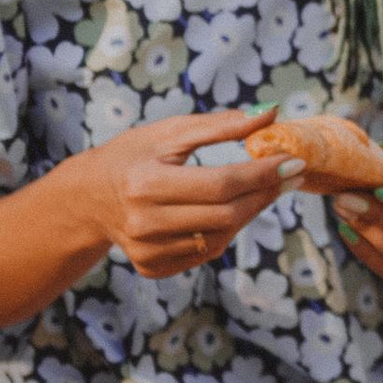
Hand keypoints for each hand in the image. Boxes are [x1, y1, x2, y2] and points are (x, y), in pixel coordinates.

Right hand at [70, 108, 282, 278]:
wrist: (88, 197)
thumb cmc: (132, 155)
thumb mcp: (170, 132)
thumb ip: (221, 125)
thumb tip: (270, 115)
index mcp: (145, 185)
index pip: (220, 184)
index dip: (262, 174)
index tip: (294, 161)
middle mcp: (144, 224)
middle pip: (226, 215)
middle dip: (265, 194)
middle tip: (290, 174)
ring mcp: (147, 251)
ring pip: (221, 238)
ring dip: (250, 212)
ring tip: (262, 189)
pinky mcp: (151, 267)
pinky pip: (205, 253)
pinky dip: (226, 231)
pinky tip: (232, 210)